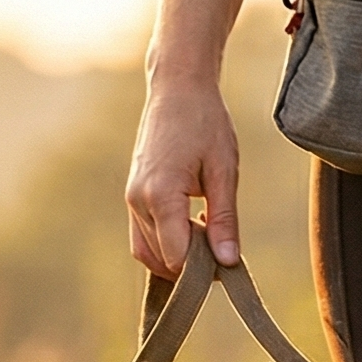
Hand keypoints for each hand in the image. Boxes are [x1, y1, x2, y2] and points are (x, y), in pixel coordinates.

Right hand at [126, 77, 240, 276]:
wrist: (178, 91)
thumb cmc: (205, 125)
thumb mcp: (225, 173)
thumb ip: (225, 221)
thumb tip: (228, 262)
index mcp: (161, 196)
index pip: (177, 258)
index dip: (204, 270)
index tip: (229, 261)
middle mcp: (138, 201)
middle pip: (163, 260)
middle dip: (193, 266)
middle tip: (224, 248)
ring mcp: (131, 199)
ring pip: (149, 253)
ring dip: (179, 257)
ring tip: (210, 235)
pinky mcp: (133, 195)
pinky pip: (144, 236)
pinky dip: (168, 244)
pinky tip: (195, 229)